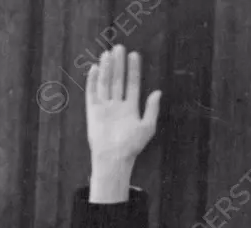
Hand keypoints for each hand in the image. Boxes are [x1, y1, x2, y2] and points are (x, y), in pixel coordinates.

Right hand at [86, 45, 160, 166]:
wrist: (114, 157)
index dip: (134, 70)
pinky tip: (96, 68)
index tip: (135, 55)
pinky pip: (92, 92)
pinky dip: (93, 80)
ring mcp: (105, 106)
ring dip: (107, 68)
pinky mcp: (93, 110)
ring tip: (109, 53)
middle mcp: (117, 105)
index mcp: (131, 108)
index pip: (132, 84)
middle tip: (120, 47)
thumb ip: (152, 109)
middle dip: (119, 64)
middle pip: (118, 80)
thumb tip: (157, 92)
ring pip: (106, 83)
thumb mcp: (147, 126)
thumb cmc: (132, 145)